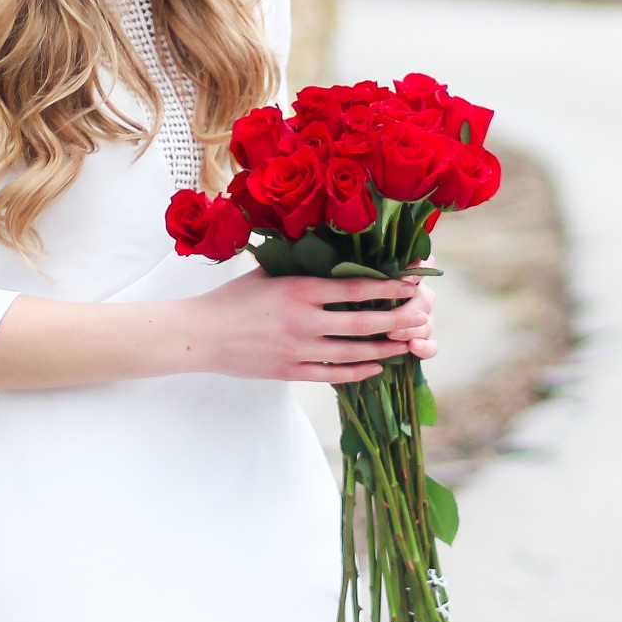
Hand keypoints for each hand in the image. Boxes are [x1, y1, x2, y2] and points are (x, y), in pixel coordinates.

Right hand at [180, 273, 437, 383]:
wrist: (200, 335)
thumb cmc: (233, 298)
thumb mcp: (267, 271)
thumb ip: (300, 264)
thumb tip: (333, 247)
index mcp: (298, 289)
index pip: (354, 288)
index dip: (388, 286)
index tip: (412, 283)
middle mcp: (302, 321)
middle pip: (362, 322)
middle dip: (397, 320)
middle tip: (421, 316)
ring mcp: (297, 350)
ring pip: (352, 352)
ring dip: (385, 349)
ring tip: (408, 344)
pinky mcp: (289, 372)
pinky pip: (332, 374)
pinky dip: (358, 372)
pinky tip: (376, 368)